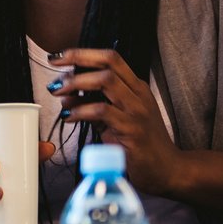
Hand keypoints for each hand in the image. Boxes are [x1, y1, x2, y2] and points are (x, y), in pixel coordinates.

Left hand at [49, 48, 179, 195]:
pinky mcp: (133, 129)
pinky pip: (102, 111)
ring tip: (58, 93)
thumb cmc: (139, 144)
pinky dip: (80, 111)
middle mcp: (138, 94)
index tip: (58, 57)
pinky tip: (69, 116)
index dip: (82, 54)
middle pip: (108, 63)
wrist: (167, 169)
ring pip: (106, 81)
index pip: (110, 58)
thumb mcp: (112, 120)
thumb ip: (90, 106)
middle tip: (55, 75)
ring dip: (76, 83)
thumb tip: (65, 96)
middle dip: (77, 61)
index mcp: (136, 88)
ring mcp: (138, 110)